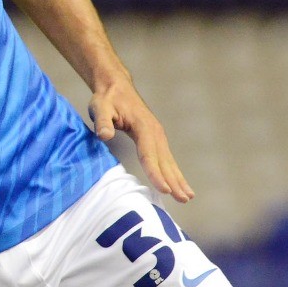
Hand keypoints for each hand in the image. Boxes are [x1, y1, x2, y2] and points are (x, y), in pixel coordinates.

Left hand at [89, 79, 194, 202]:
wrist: (116, 87)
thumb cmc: (107, 99)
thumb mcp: (100, 107)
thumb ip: (102, 121)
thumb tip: (104, 135)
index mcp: (143, 126)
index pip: (149, 153)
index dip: (155, 172)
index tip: (163, 189)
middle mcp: (155, 132)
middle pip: (164, 160)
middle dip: (173, 181)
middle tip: (183, 199)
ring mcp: (158, 135)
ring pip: (169, 161)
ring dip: (178, 179)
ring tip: (187, 197)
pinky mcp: (156, 139)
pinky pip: (166, 159)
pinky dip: (174, 173)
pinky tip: (179, 185)